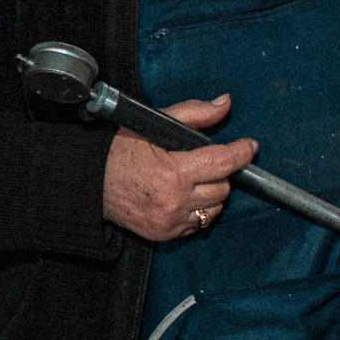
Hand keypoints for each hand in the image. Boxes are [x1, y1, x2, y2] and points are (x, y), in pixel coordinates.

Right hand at [101, 95, 258, 240]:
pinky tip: (182, 197)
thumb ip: (193, 113)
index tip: (249, 146)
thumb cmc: (119, 152)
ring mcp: (171, 221)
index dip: (241, 152)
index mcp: (173, 172)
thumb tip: (225, 104)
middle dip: (220, 172)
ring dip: (211, 192)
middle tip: (204, 162)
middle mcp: (175, 201)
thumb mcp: (153, 124)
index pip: (223, 162)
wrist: (90, 185)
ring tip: (192, 180)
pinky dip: (197, 210)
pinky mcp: (166, 235)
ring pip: (215, 208)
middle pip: (224, 187)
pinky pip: (199, 224)